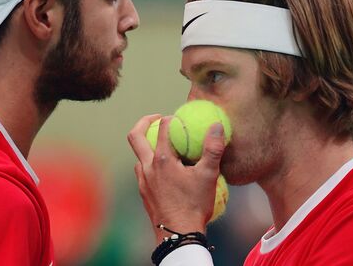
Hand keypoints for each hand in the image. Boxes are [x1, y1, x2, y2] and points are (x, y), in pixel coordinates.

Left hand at [127, 115, 225, 243]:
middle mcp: (147, 167)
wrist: (178, 235)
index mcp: (162, 160)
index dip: (170, 119)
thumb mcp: (208, 175)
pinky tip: (164, 171)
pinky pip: (142, 171)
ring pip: (138, 155)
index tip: (178, 118)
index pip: (161, 128)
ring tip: (164, 146)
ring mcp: (142, 181)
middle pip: (135, 136)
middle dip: (144, 122)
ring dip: (147, 146)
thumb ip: (213, 148)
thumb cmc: (194, 205)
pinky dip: (150, 163)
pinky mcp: (143, 192)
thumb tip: (216, 125)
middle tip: (157, 118)